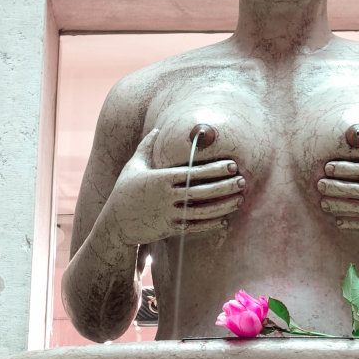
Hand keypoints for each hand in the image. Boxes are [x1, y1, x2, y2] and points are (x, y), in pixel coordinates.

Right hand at [104, 129, 245, 245]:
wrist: (115, 223)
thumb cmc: (124, 192)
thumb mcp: (133, 166)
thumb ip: (146, 147)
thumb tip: (157, 129)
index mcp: (161, 178)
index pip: (193, 172)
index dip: (214, 168)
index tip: (232, 164)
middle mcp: (167, 196)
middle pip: (202, 191)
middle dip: (224, 186)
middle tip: (243, 181)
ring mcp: (169, 214)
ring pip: (202, 210)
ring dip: (223, 206)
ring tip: (239, 200)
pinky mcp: (170, 230)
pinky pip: (195, 227)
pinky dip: (211, 225)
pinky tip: (225, 220)